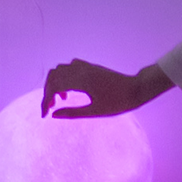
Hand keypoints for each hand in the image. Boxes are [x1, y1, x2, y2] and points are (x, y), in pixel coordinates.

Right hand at [43, 58, 161, 117]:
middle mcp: (82, 70)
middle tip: (51, 107)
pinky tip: (70, 90)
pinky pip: (70, 67)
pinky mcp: (91, 66)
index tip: (44, 115)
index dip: (45, 100)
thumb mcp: (95, 111)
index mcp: (82, 80)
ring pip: (60, 69)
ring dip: (55, 83)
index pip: (54, 86)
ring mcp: (86, 66)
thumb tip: (54, 115)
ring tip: (61, 100)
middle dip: (47, 92)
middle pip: (53, 76)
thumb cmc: (118, 103)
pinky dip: (64, 77)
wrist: (137, 89)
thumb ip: (72, 113)